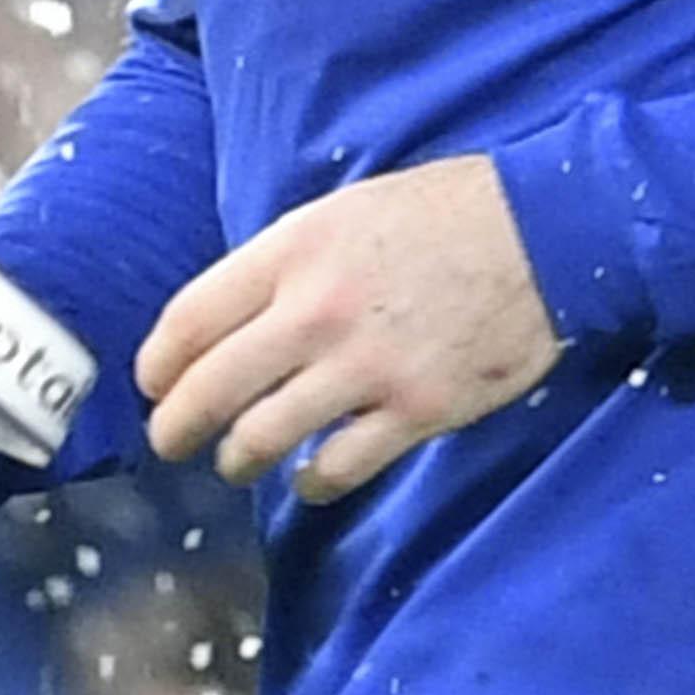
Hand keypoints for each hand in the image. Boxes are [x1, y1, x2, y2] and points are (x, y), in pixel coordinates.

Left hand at [136, 154, 558, 500]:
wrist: (542, 231)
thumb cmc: (439, 214)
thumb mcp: (340, 212)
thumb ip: (283, 264)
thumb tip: (233, 318)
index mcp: (290, 252)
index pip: (190, 318)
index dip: (158, 362)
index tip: (151, 384)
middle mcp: (315, 312)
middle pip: (212, 386)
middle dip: (177, 424)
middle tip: (169, 441)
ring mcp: (366, 367)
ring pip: (265, 435)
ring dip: (237, 459)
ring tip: (234, 464)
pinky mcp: (418, 410)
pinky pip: (341, 465)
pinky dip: (313, 481)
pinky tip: (307, 479)